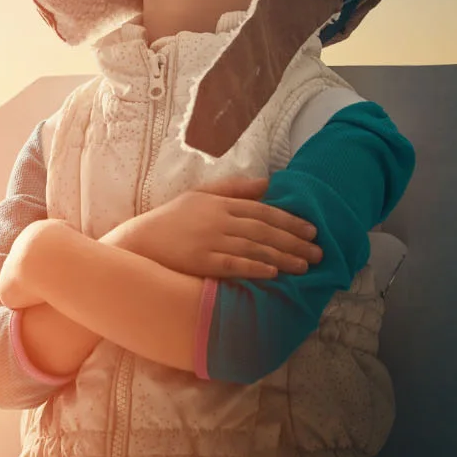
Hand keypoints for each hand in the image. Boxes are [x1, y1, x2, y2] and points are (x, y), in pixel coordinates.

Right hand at [104, 175, 321, 279]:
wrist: (138, 241)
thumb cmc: (170, 220)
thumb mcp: (199, 195)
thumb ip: (233, 188)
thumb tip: (267, 183)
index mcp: (219, 203)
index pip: (263, 211)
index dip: (290, 220)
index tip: (312, 230)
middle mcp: (218, 220)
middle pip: (264, 230)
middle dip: (294, 241)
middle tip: (318, 252)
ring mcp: (210, 241)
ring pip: (254, 248)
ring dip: (283, 257)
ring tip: (304, 266)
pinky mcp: (201, 261)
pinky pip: (233, 264)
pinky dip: (255, 267)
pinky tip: (273, 273)